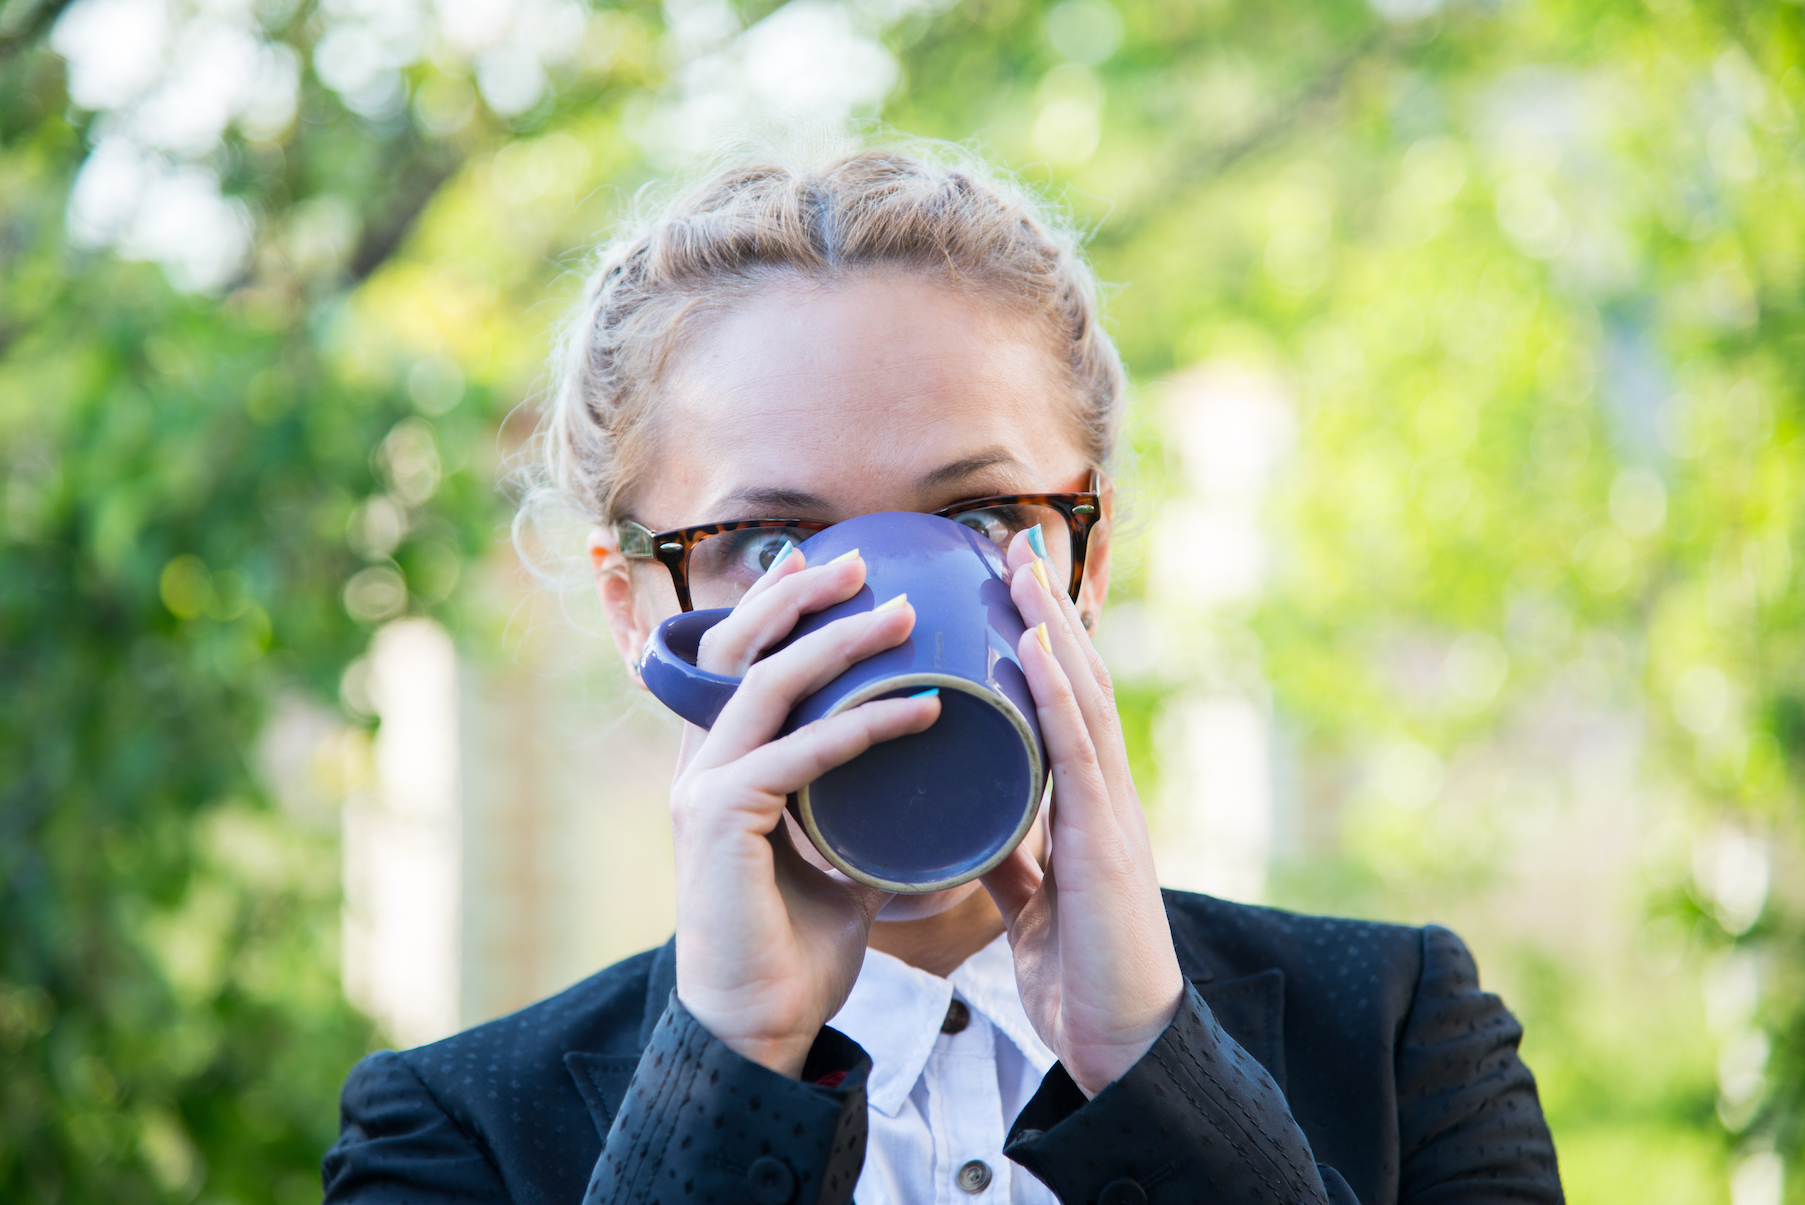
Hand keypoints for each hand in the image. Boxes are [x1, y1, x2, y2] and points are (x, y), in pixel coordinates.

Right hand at [668, 549, 939, 1077]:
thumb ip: (859, 808)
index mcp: (719, 765)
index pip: (736, 661)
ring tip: (905, 615)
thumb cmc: (794, 948)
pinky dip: (865, 727)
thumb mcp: (836, 856)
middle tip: (865, 561)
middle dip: (802, 595)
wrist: (758, 1027)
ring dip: (841, 643)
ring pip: (771, 685)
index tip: (823, 562)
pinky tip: (921, 712)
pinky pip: (802, 754)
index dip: (772, 604)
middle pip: (743, 650)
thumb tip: (920, 777)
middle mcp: (699, 764)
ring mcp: (703, 788)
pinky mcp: (721, 819)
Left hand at [981, 532, 1183, 1096]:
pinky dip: (1054, 688)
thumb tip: (975, 834)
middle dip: (1042, 609)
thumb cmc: (1082, 976)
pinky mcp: (1104, 837)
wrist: (1123, 1046)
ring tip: (1016, 564)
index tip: (1005, 585)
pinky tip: (1034, 640)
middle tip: (1005, 543)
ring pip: (1080, 696)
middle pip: (1074, 679)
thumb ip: (1013, 860)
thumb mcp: (1033, 904)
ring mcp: (1110, 809)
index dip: (1038, 640)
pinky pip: (1077, 747)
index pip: (1062, 704)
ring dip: (1048, 623)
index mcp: (1087, 806)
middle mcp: (1105, 793)